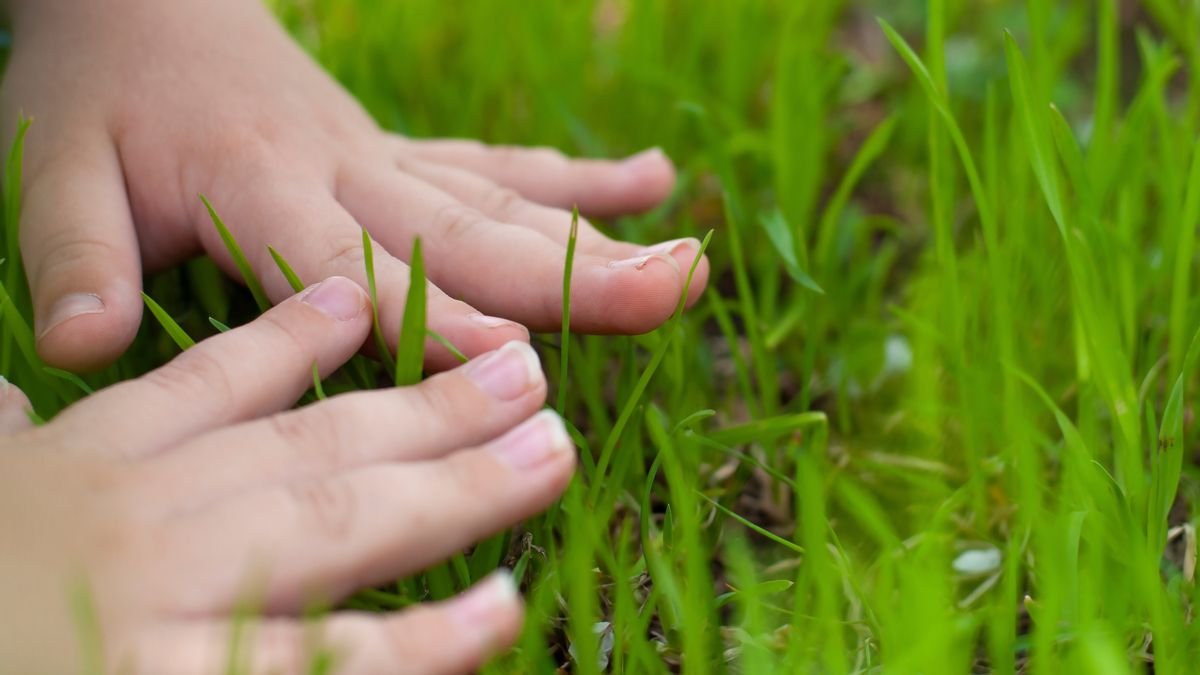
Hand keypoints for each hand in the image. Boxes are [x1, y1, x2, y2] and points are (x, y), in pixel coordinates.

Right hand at [0, 276, 574, 673]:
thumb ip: (8, 439)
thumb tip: (14, 398)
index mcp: (90, 469)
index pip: (208, 386)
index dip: (293, 337)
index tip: (365, 299)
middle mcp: (144, 519)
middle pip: (312, 448)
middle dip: (429, 408)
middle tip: (528, 381)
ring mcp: (171, 604)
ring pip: (336, 530)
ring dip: (455, 487)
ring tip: (548, 453)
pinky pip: (323, 670)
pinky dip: (417, 647)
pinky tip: (500, 616)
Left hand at [1, 0, 709, 371]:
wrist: (143, 4)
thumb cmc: (98, 95)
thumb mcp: (52, 170)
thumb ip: (77, 253)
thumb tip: (86, 348)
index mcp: (264, 188)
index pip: (355, 267)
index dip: (435, 317)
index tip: (516, 359)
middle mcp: (347, 171)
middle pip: (469, 233)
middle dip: (575, 272)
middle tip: (675, 292)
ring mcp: (387, 160)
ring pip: (505, 203)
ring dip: (601, 236)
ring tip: (692, 267)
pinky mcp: (403, 155)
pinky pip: (499, 167)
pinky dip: (579, 181)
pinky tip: (654, 181)